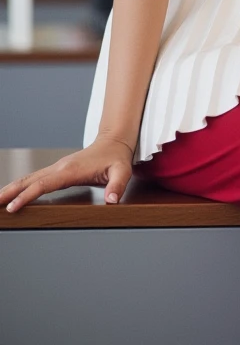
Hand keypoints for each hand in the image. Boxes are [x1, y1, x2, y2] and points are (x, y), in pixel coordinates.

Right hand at [0, 135, 133, 212]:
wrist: (114, 140)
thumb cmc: (117, 157)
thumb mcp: (122, 171)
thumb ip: (117, 185)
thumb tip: (111, 200)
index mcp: (70, 170)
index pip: (43, 184)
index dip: (27, 196)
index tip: (12, 207)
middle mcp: (60, 167)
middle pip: (29, 180)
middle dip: (9, 192)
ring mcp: (57, 167)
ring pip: (29, 178)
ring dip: (11, 188)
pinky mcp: (58, 169)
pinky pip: (35, 178)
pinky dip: (21, 186)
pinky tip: (13, 193)